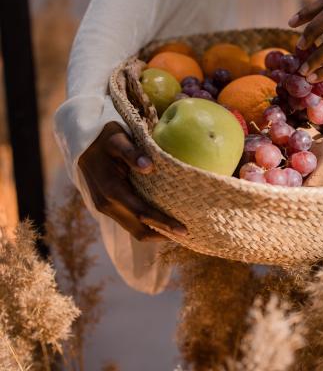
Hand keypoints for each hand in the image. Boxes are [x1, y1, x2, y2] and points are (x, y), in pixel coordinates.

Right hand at [78, 122, 186, 241]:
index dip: (163, 223)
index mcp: (111, 190)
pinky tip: (163, 223)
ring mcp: (106, 208)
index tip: (184, 230)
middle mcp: (107, 205)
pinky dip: (147, 226)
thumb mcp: (118, 139)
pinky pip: (130, 223)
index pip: (142, 213)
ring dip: (155, 233)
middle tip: (187, 235)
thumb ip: (132, 153)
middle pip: (139, 230)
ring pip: (134, 230)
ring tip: (178, 233)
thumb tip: (148, 166)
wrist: (82, 143)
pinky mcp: (108, 208)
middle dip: (163, 235)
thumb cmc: (105, 139)